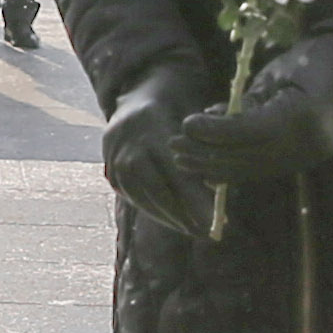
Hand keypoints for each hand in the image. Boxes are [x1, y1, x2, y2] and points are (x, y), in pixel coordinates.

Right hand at [101, 61, 219, 240]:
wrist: (137, 100)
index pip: (176, 171)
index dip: (196, 200)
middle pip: (157, 189)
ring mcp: (114, 157)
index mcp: (153, 125)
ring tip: (192, 230)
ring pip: (142, 196)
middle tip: (207, 232)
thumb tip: (223, 194)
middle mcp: (128, 142)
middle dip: (183, 215)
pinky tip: (172, 219)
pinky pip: (132, 197)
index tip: (215, 222)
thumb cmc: (177, 109)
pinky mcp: (109, 171)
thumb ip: (204, 151)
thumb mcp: (194, 121)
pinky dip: (153, 211)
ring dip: (168, 217)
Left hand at [175, 33, 332, 190]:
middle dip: (207, 153)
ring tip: (184, 158)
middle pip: (247, 157)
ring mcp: (307, 158)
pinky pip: (261, 171)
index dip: (214, 131)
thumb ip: (245, 100)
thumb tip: (207, 122)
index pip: (249, 131)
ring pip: (251, 170)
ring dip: (214, 166)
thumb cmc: (311, 60)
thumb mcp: (275, 73)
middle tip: (175, 145)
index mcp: (303, 115)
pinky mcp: (303, 162)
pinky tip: (208, 168)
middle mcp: (307, 144)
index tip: (186, 124)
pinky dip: (233, 170)